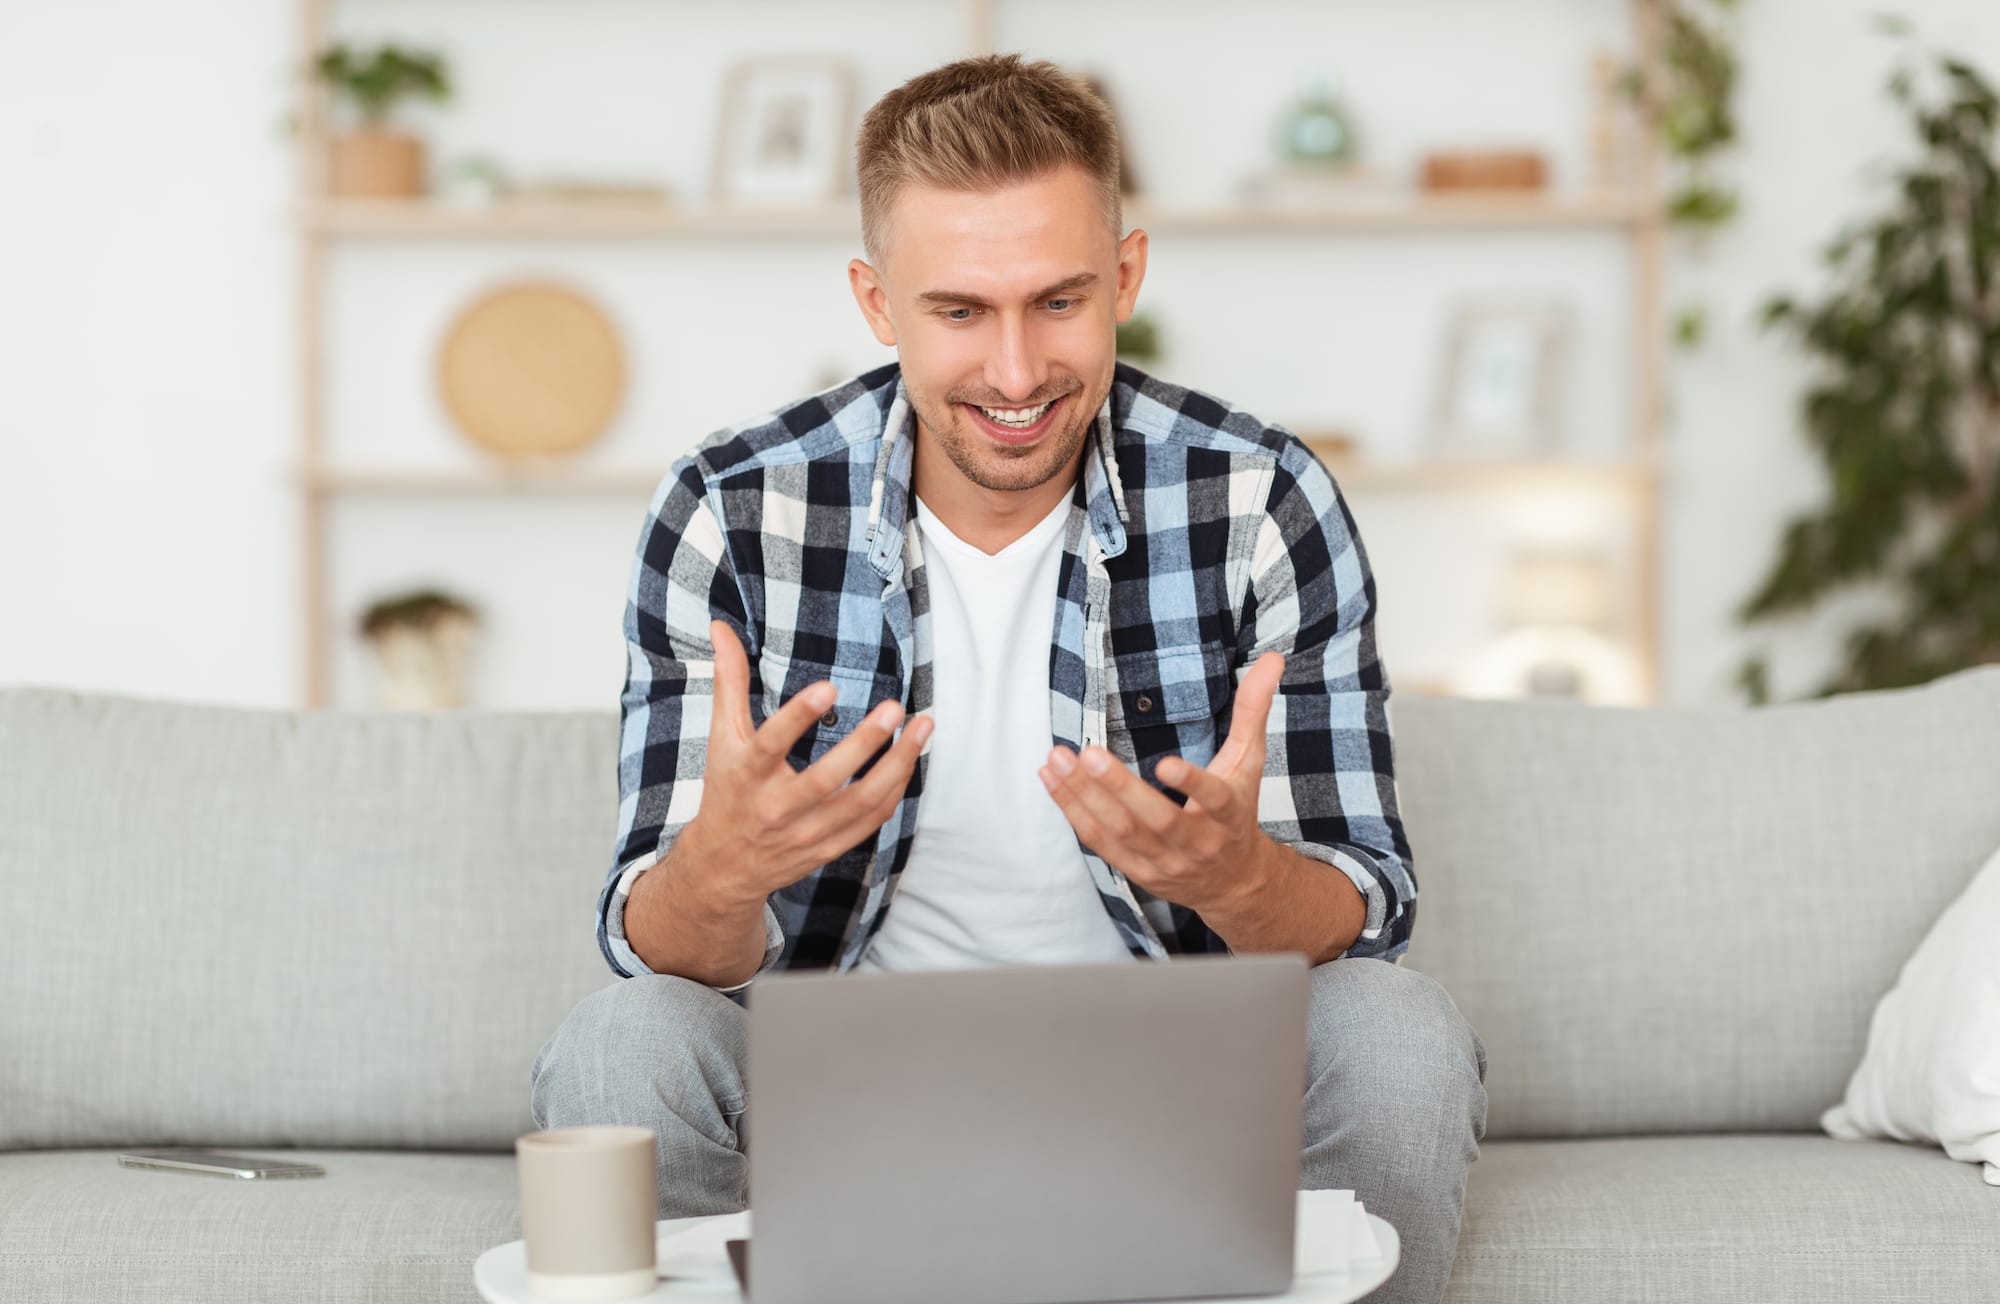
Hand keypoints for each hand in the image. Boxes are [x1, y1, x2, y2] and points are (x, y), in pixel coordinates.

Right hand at [686, 620, 930, 901]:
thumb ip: (729, 682)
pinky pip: (872, 820)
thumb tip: (720, 626)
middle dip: (865, 742)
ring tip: (923, 726)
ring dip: (897, 765)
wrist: (725, 867)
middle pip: (826, 779)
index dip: (798, 717)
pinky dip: (895, 789)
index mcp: (747, 775)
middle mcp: (777, 808)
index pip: (771, 745)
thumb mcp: (722, 737)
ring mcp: (806, 832)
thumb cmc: (727, 790)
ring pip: (861, 802)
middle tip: (895, 706)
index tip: (828, 687)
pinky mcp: (829, 848)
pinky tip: (910, 758)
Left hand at [1037, 650, 1285, 914]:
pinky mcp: (1136, 870)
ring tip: (1059, 758)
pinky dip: (1073, 811)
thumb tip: (1272, 658)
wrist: (1232, 882)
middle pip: (1156, 819)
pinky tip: (1052, 779)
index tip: (1165, 763)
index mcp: (1229, 815)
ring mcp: (1164, 860)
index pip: (1214, 800)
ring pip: (1120, 831)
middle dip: (1118, 787)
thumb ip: (1253, 710)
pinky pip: (1099, 843)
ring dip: (1084, 796)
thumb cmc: (1237, 812)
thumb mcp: (1249, 762)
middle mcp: (1197, 843)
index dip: (1192, 784)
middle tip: (1088, 753)